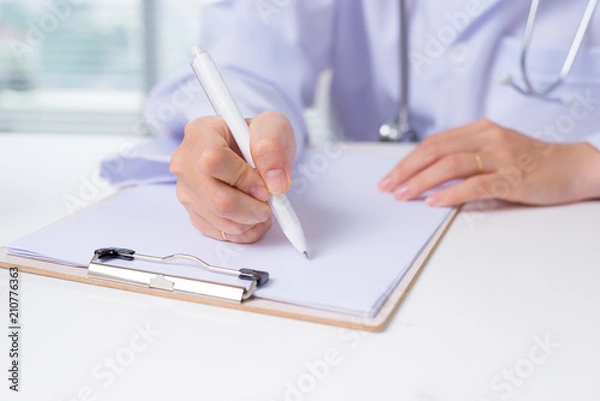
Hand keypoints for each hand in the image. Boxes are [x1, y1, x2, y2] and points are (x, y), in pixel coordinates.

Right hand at [170, 111, 295, 242]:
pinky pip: (219, 232)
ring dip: (250, 221)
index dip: (243, 178)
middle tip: (269, 203)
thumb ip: (273, 148)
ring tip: (264, 208)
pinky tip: (253, 217)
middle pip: (215, 197)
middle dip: (250, 207)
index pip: (213, 160)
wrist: (254, 153)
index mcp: (201, 133)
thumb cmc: (259, 137)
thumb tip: (275, 183)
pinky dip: (244, 231)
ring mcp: (186, 189)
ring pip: (219, 218)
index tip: (264, 185)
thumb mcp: (274, 128)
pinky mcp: (193, 212)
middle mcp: (185, 162)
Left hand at [378, 119, 599, 206]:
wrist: (574, 166)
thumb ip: (466, 156)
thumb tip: (429, 174)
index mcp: (480, 130)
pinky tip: (434, 202)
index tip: (390, 176)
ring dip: (421, 181)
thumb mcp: (495, 150)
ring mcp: (501, 157)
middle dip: (406, 169)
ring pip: (451, 165)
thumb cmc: (532, 162)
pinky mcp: (513, 178)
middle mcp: (488, 138)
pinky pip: (475, 184)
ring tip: (403, 195)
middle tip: (387, 186)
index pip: (434, 143)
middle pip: (436, 150)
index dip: (408, 160)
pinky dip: (451, 193)